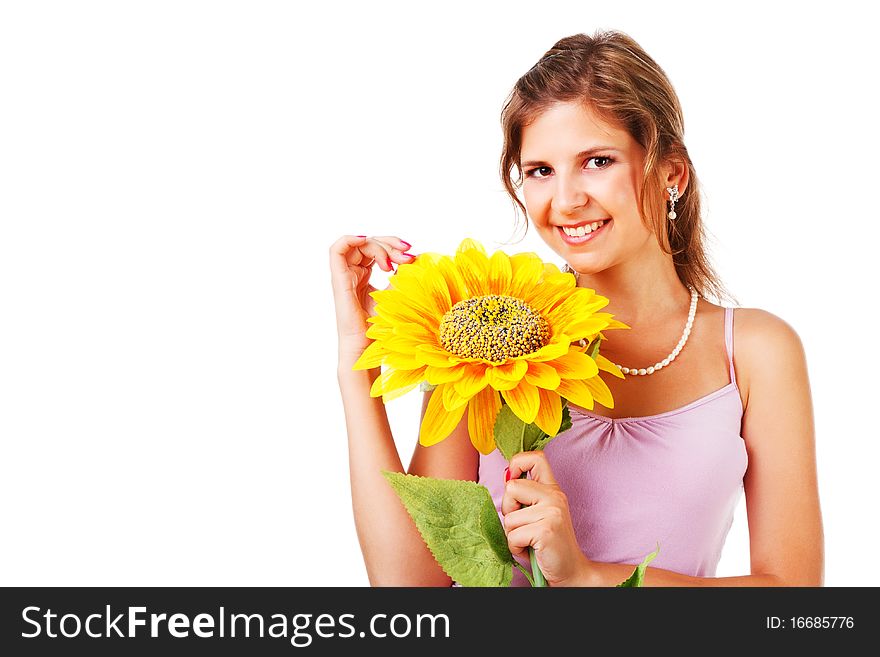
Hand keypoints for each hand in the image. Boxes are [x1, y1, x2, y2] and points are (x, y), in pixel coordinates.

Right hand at [329, 234, 414, 356]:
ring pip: (358, 244)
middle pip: (368, 244)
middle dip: (390, 244)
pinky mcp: (340, 280)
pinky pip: (336, 250)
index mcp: (364, 277)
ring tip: (393, 262)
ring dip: (378, 245)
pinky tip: (366, 240)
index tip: (411, 255)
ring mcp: (345, 276)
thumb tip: (414, 256)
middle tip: (407, 255)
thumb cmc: (380, 327)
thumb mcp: (396, 294)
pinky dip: (350, 239)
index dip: (393, 246)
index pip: (376, 249)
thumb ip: (401, 275)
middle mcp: (353, 274)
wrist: (368, 346)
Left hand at [502, 451, 594, 586]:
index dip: (517, 463)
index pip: (535, 458)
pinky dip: (516, 547)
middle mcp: (554, 496)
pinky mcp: (546, 530)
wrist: (570, 571)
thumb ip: (525, 495)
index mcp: (552, 489)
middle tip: (523, 525)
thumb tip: (506, 476)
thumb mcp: (539, 513)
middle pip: (511, 487)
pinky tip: (531, 549)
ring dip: (513, 534)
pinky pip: (513, 536)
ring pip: (509, 517)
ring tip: (529, 540)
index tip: (512, 480)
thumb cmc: (547, 543)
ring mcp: (552, 512)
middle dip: (508, 510)